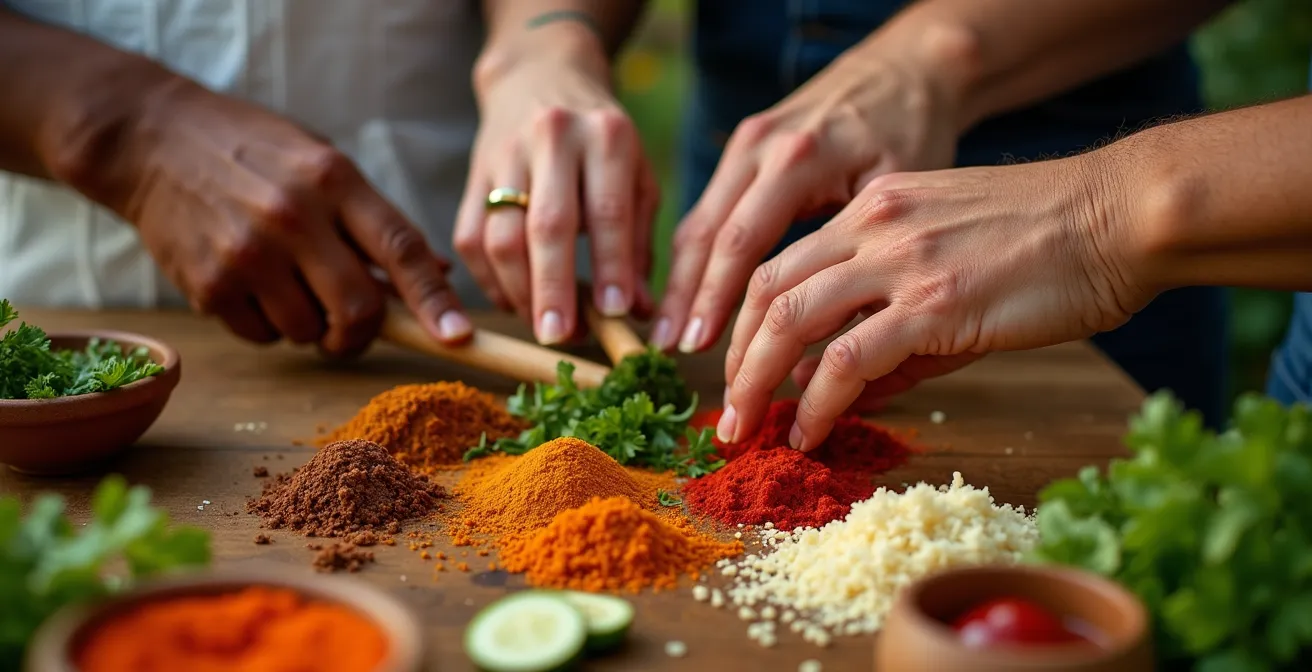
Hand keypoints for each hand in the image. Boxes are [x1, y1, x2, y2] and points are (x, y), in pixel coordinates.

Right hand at [107, 80, 469, 354]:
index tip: (460, 336)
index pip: (400, 248)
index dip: (436, 299)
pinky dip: (269, 325)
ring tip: (288, 282)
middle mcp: (293, 218)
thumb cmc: (254, 150)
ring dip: (311, 325)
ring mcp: (248, 254)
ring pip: (309, 331)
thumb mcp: (323, 162)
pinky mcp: (209, 285)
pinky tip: (252, 285)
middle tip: (352, 325)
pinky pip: (263, 337)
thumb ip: (376, 220)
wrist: (152, 139)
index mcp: (334, 180)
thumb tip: (437, 274)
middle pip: (359, 310)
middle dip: (363, 331)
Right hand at [454, 55, 657, 344]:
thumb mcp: (637, 177)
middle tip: (559, 338)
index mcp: (607, 136)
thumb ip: (639, 244)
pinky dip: (490, 281)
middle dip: (553, 289)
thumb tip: (638, 312)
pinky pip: (470, 239)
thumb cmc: (603, 143)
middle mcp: (553, 138)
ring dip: (520, 293)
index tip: (617, 313)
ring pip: (501, 237)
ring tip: (544, 327)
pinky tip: (513, 303)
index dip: (612, 266)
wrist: (540, 78)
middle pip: (547, 225)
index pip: (608, 210)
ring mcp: (506, 154)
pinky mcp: (472, 174)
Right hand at [653, 50, 959, 352]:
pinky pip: (712, 210)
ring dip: (683, 282)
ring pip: (699, 222)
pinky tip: (693, 299)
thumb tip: (840, 331)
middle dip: (686, 298)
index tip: (701, 346)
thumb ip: (862, 249)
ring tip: (671, 336)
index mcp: (799, 157)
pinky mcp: (744, 150)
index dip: (716, 297)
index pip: (742, 239)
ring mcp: (746, 145)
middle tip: (670, 352)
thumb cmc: (912, 130)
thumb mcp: (899, 187)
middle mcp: (760, 147)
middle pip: (705, 233)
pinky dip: (699, 257)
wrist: (904, 68)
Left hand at [718, 153, 1150, 450]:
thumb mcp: (949, 262)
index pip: (782, 265)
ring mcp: (901, 260)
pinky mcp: (934, 302)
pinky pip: (848, 357)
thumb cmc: (1048, 245)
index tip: (739, 371)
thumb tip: (837, 388)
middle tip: (726, 410)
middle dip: (735, 356)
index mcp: (873, 207)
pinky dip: (816, 401)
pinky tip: (809, 431)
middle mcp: (873, 224)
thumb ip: (890, 323)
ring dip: (756, 381)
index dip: (747, 324)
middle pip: (768, 289)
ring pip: (791, 320)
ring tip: (746, 429)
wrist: (1120, 215)